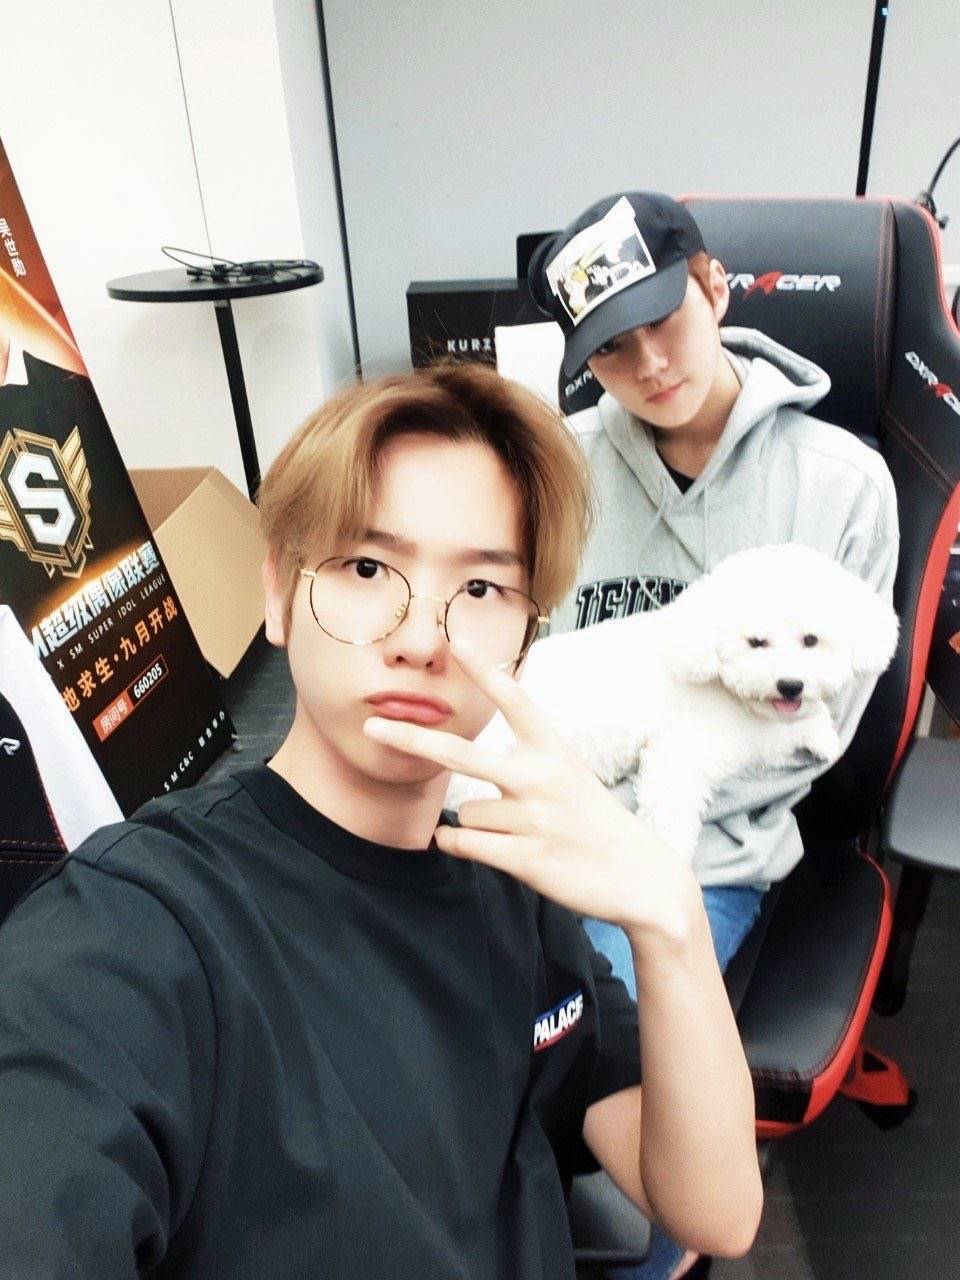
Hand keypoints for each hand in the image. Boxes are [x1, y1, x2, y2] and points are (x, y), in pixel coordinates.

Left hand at [363, 638, 701, 944]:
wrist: (640, 877)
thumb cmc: (595, 822)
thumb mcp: (570, 774)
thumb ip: (527, 758)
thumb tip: (478, 749)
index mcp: (554, 749)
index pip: (514, 699)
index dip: (484, 669)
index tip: (456, 638)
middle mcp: (541, 777)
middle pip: (460, 753)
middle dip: (411, 739)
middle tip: (373, 727)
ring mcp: (533, 818)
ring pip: (464, 811)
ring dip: (476, 824)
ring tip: (514, 833)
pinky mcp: (526, 858)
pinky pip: (464, 843)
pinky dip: (460, 844)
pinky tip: (483, 846)